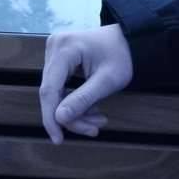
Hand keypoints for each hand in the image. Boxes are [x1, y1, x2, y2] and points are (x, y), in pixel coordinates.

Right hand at [38, 23, 132, 144]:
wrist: (130, 40)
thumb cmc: (122, 56)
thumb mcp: (107, 81)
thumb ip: (82, 100)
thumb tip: (59, 119)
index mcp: (64, 49)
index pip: (49, 90)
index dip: (51, 117)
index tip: (58, 139)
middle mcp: (54, 47)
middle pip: (52, 92)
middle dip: (71, 116)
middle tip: (93, 129)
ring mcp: (55, 52)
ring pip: (56, 92)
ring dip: (76, 111)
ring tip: (98, 120)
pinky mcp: (59, 58)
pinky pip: (61, 86)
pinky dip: (75, 101)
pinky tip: (92, 110)